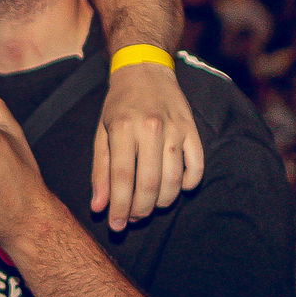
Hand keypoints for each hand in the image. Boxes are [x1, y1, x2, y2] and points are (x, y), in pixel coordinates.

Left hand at [91, 63, 203, 231]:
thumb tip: (99, 207)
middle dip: (140, 210)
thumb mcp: (102, 133)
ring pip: (173, 180)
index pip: (122, 179)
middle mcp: (150, 129)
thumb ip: (100, 172)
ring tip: (151, 206)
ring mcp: (174, 129)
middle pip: (149, 183)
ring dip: (163, 202)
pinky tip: (176, 188)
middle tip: (133, 219)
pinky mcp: (192, 129)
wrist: (144, 70)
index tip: (116, 226)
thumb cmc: (118, 105)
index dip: (120, 207)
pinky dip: (188, 184)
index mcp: (122, 129)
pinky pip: (196, 166)